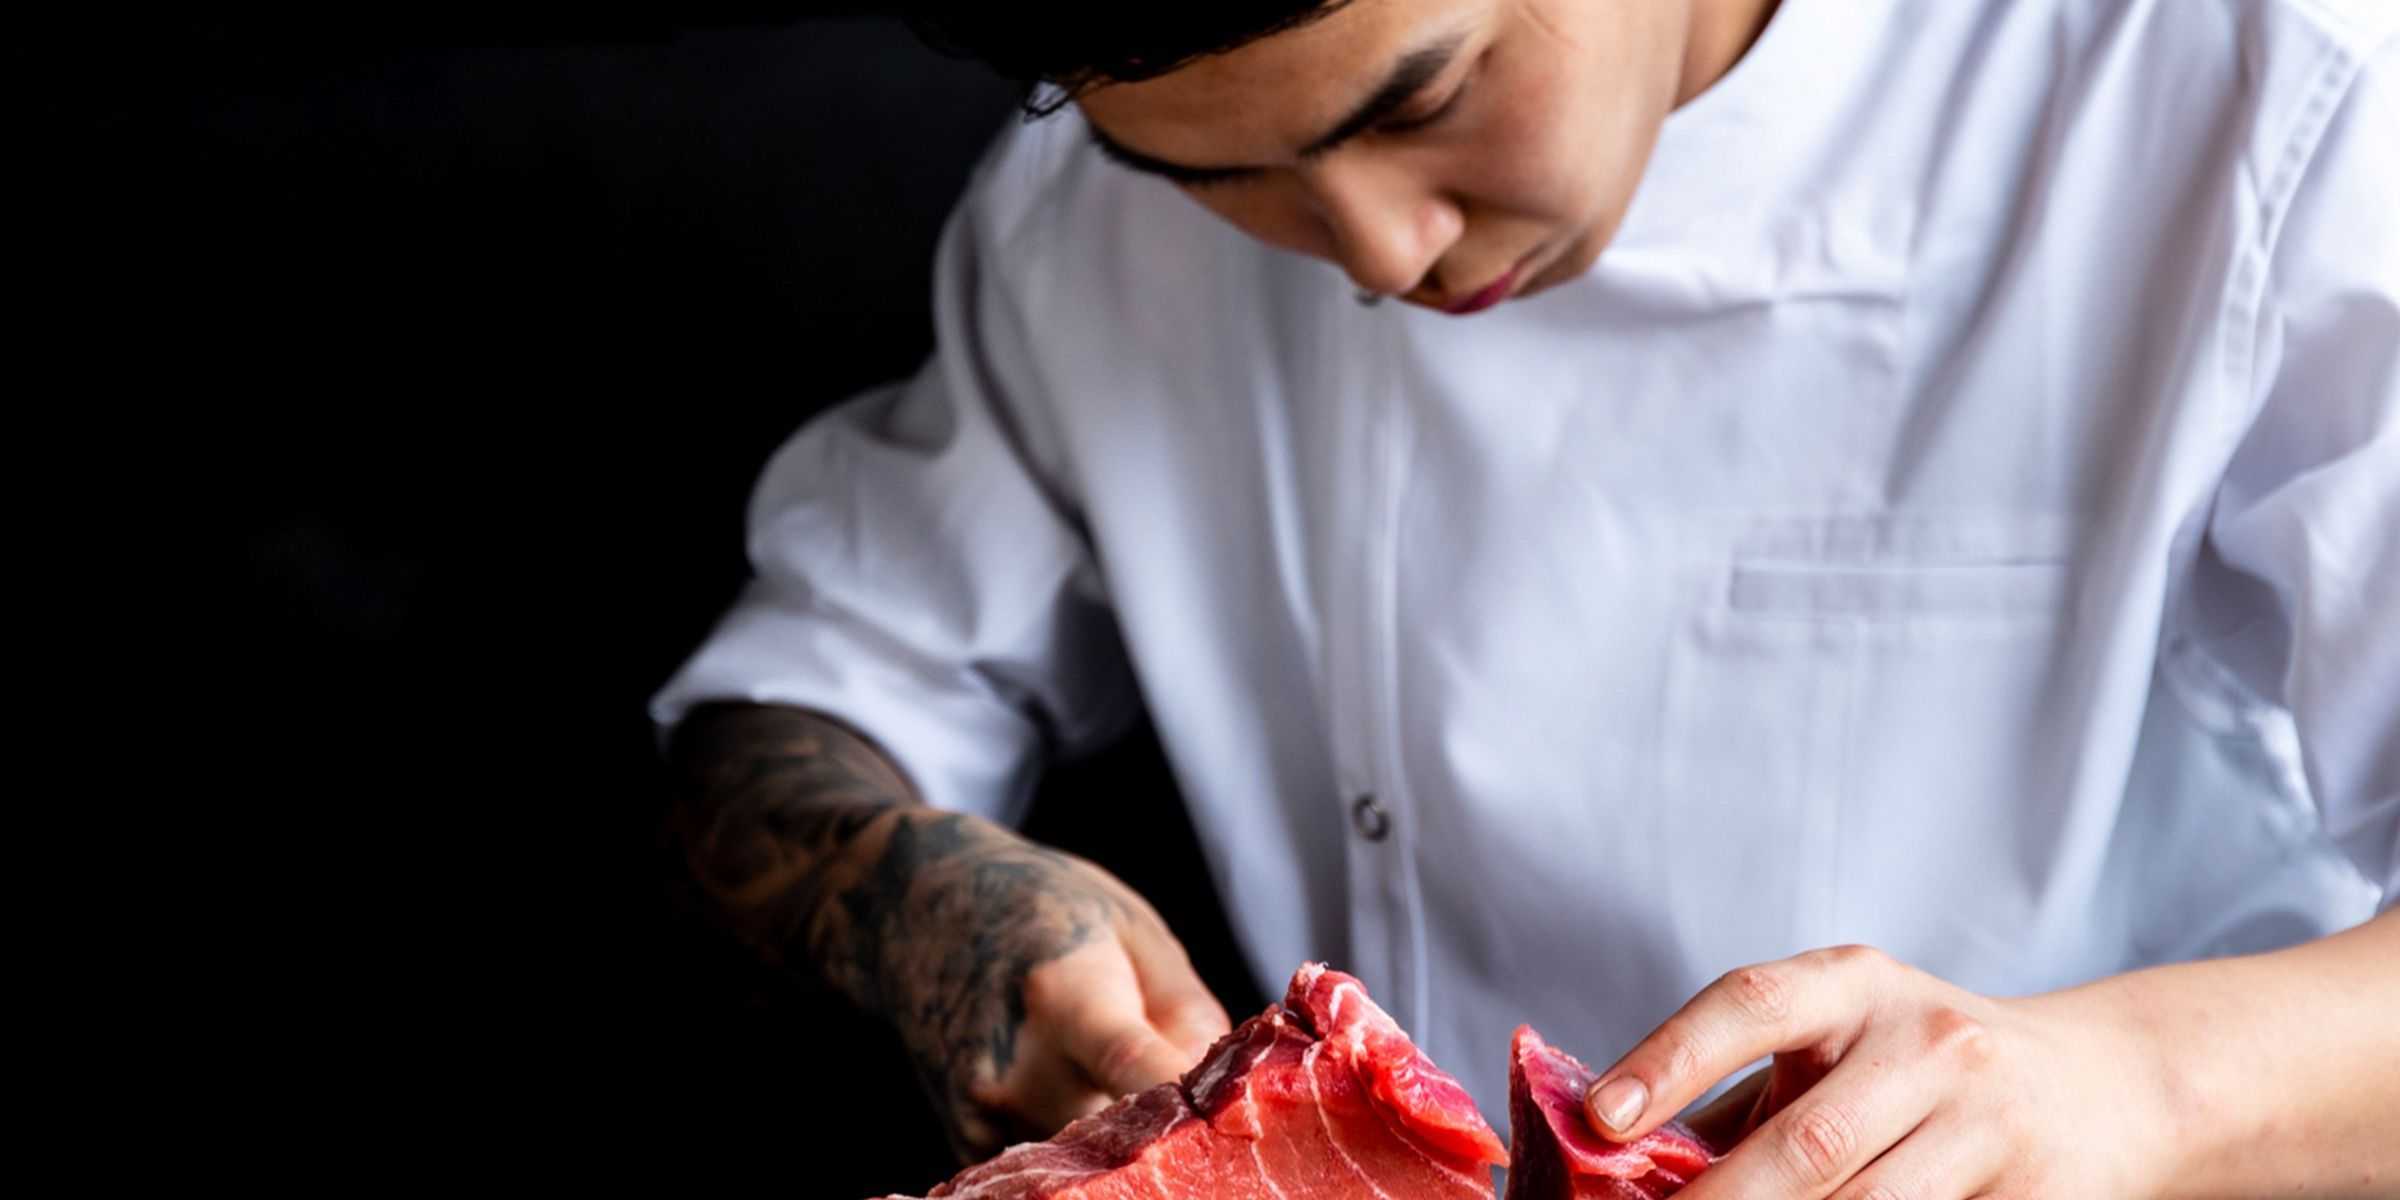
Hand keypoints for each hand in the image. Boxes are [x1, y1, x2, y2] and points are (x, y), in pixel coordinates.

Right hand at [831, 810, 1231, 1161]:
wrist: (916, 908)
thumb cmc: (1042, 908)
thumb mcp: (1134, 930)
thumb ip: (1190, 1016)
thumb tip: (1233, 1093)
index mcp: (1065, 996)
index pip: (1135, 1069)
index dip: (1194, 1103)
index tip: (1237, 1112)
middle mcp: (1015, 1068)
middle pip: (1122, 1137)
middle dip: (1171, 1133)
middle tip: (1202, 1109)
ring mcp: (982, 1114)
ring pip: (1088, 1162)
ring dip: (1125, 1142)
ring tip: (1131, 1091)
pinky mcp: (966, 1140)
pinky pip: (1050, 1163)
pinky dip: (1078, 1145)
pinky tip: (1079, 1093)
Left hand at [1580, 945, 2173, 1197]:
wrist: (2099, 1085)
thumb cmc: (1915, 1068)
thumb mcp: (1837, 1045)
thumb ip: (1740, 1095)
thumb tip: (1616, 1164)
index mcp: (1855, 985)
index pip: (1752, 1004)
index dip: (1671, 1057)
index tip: (1602, 1116)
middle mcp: (1926, 1039)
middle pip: (1809, 1139)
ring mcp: (1987, 1120)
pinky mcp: (2033, 1195)